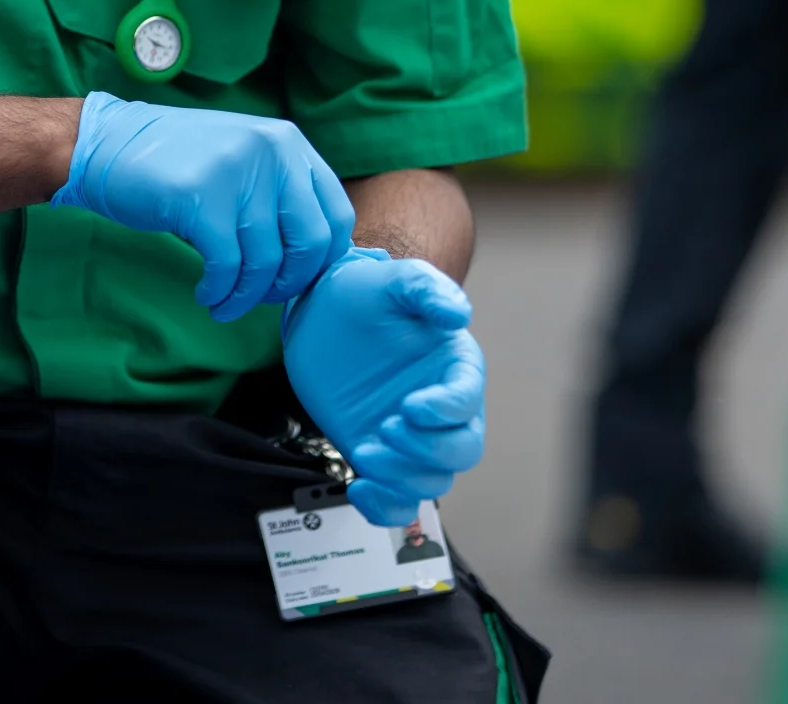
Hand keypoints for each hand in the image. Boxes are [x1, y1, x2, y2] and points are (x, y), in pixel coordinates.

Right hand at [53, 92, 357, 321]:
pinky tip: (207, 294)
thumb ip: (280, 192)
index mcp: (289, 143)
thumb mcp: (243, 158)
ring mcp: (237, 173)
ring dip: (248, 297)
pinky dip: (220, 291)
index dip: (322, 260)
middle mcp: (272, 152)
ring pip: (267, 262)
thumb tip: (317, 258)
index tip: (295, 279)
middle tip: (262, 297)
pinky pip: (227, 266)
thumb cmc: (175, 160)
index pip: (337, 214)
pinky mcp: (200, 199)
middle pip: (311, 243)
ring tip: (226, 304)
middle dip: (289, 284)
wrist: (105, 144)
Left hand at [282, 249, 486, 526]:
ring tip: (364, 453)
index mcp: (455, 369)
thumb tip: (458, 313)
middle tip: (387, 429)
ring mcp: (411, 436)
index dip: (445, 412)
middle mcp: (441, 409)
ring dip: (401, 477)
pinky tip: (359, 489)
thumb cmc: (366, 292)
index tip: (411, 407)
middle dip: (428, 451)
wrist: (321, 312)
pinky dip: (384, 507)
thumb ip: (426, 290)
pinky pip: (396, 500)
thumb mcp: (395, 280)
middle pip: (461, 451)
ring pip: (430, 480)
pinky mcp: (380, 453)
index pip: (466, 402)